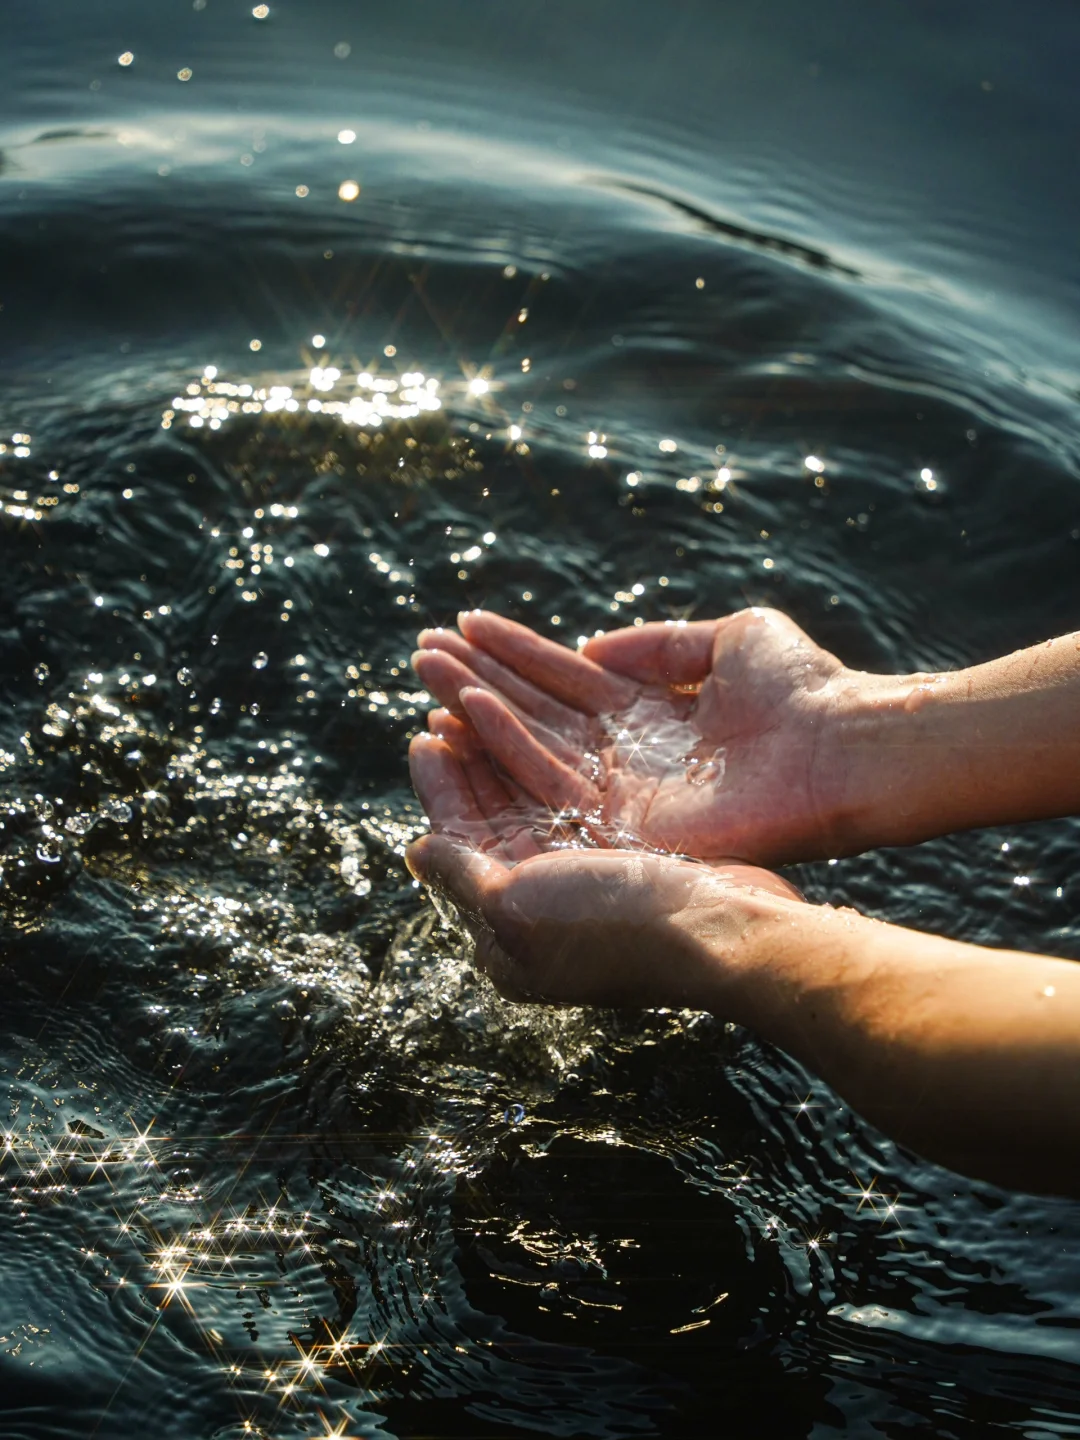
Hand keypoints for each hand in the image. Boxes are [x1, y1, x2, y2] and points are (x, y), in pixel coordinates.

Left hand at [407, 710, 800, 1008]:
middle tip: (454, 703)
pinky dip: (556, 758)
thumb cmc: (615, 926)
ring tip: (487, 698)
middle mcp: (541, 902)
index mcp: (505, 927)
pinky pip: (576, 794)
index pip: (457, 841)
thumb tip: (415, 849)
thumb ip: (461, 875)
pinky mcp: (628, 853)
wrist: (724, 935)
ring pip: (532, 796)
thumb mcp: (516, 907)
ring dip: (506, 747)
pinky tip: (551, 725)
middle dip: (469, 756)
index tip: (426, 734)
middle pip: (492, 814)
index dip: (439, 787)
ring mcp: (586, 877)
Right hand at [413, 607, 882, 865]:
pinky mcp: (624, 822)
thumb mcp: (729, 638)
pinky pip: (551, 781)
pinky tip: (465, 712)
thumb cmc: (802, 689)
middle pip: (535, 713)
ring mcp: (621, 792)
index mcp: (647, 713)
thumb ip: (657, 644)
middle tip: (421, 651)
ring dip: (475, 708)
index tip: (463, 625)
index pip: (564, 680)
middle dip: (479, 679)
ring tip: (426, 672)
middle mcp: (624, 755)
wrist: (843, 746)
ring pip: (530, 746)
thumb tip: (591, 645)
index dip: (514, 653)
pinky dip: (506, 746)